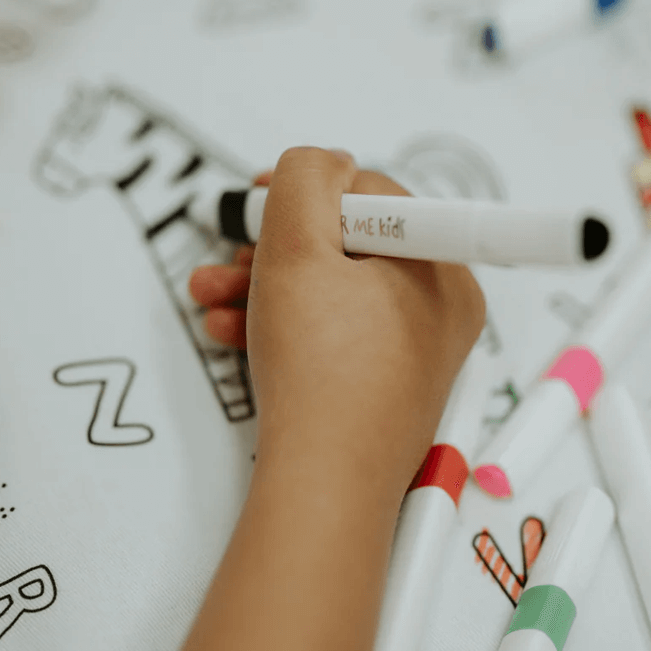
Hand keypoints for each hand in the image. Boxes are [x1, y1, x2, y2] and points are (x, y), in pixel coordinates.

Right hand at [197, 149, 484, 502]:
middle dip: (271, 249)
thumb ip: (305, 178)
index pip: (371, 198)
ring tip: (210, 299)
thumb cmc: (318, 371)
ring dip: (263, 287)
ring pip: (330, 294)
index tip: (252, 204)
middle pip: (346, 248)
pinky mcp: (381, 386)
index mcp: (439, 268)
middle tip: (226, 259)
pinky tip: (232, 332)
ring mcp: (411, 353)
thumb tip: (326, 164)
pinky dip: (282, 326)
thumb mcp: (296, 247)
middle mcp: (437, 309)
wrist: (321, 486)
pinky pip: (331, 336)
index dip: (304, 192)